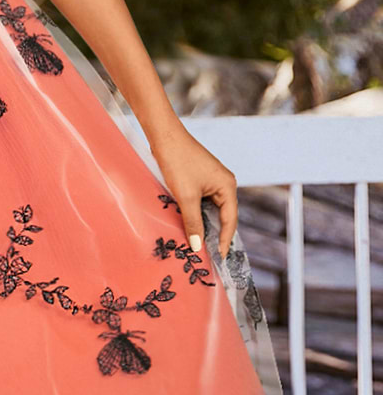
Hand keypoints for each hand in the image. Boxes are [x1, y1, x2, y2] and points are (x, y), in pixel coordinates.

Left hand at [146, 121, 236, 260]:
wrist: (164, 136)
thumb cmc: (178, 162)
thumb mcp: (186, 196)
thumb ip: (193, 222)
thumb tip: (197, 246)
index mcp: (228, 186)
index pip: (230, 220)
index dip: (225, 240)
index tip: (220, 258)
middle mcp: (224, 183)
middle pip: (223, 215)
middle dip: (215, 233)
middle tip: (208, 254)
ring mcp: (213, 180)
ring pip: (211, 208)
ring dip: (204, 223)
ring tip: (198, 242)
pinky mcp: (200, 177)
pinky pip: (202, 201)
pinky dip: (196, 212)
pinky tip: (189, 223)